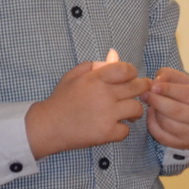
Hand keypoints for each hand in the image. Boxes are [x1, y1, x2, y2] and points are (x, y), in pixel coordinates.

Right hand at [26, 60, 152, 158]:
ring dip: (134, 110)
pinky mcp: (105, 133)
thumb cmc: (60, 100)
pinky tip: (115, 127)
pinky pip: (126, 130)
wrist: (45, 127)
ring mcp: (106, 115)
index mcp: (96, 79)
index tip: (131, 77)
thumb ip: (94, 65)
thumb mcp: (73, 76)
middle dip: (142, 88)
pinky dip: (122, 130)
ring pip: (136, 108)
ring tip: (128, 112)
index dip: (132, 72)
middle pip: (138, 87)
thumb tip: (114, 54)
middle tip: (140, 91)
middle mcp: (104, 95)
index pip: (127, 69)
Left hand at [143, 68, 188, 149]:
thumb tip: (157, 79)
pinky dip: (152, 124)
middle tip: (144, 94)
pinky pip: (161, 136)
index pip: (186, 94)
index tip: (153, 85)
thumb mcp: (187, 83)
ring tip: (150, 103)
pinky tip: (151, 115)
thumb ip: (172, 76)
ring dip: (155, 112)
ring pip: (167, 124)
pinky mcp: (182, 144)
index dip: (168, 89)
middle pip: (176, 110)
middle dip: (157, 101)